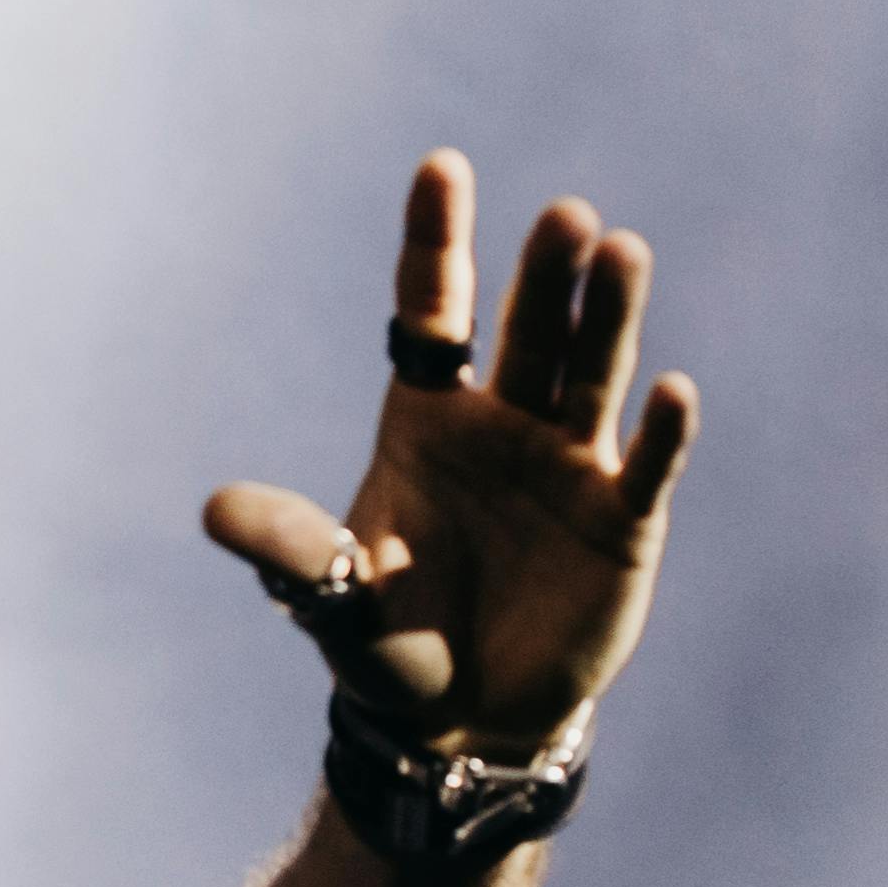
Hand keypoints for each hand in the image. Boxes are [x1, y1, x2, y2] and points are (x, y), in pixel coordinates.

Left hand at [202, 150, 700, 751]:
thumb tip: (214, 512)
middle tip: (565, 217)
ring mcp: (570, 465)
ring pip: (593, 375)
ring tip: (622, 253)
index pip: (433, 311)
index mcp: (427, 416)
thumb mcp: (328, 594)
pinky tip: (673, 393)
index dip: (437, 243)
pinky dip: (663, 432)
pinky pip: (647, 466)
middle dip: (545, 276)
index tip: (440, 167)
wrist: (458, 718)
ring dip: (609, 320)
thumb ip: (288, 547)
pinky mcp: (623, 522)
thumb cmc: (387, 639)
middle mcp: (504, 423)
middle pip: (528, 332)